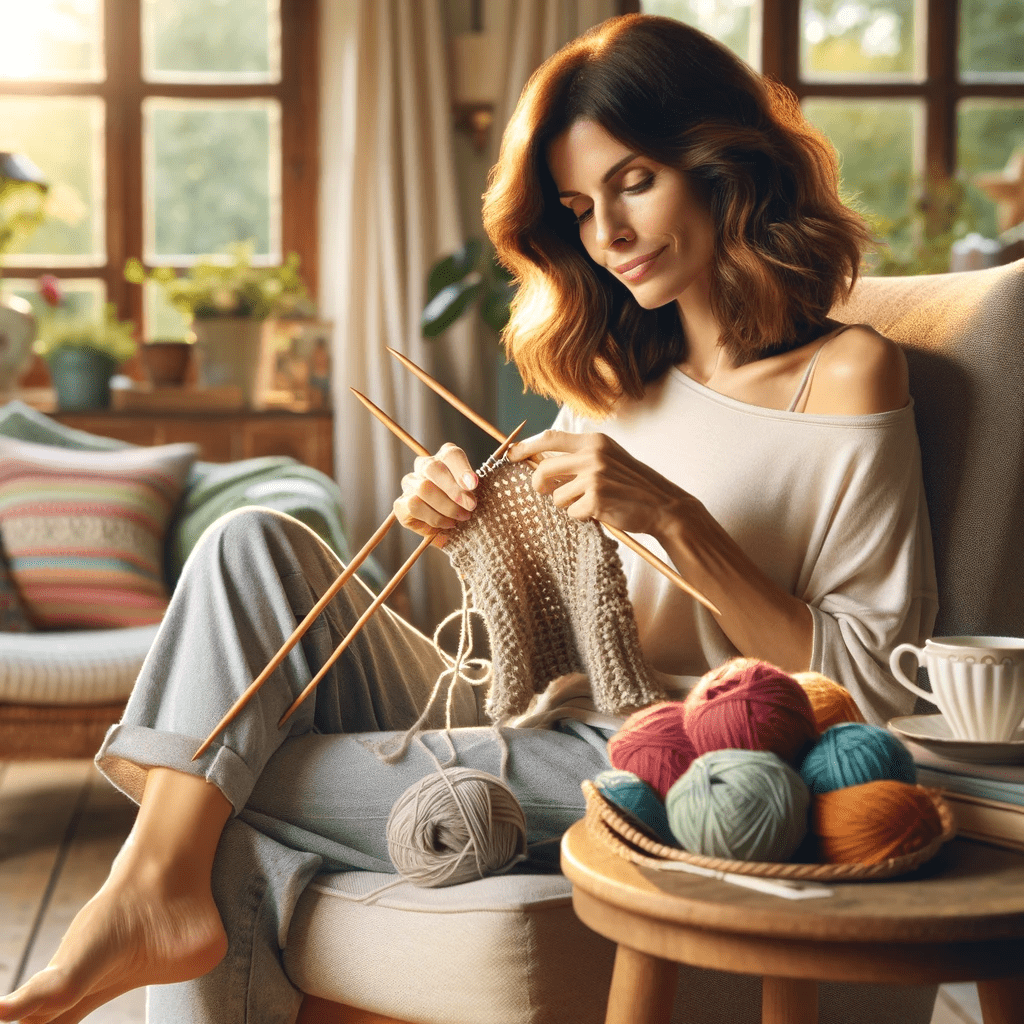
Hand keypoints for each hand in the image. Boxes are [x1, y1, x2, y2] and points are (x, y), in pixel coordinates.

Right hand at [394, 442, 478, 547]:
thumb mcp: (474, 495)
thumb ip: (472, 486)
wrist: (453, 528)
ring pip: (422, 488)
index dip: (462, 468)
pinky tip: (447, 524)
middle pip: (433, 468)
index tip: (473, 484)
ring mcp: (410, 484)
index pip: (451, 454)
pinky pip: (414, 506)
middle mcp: (425, 466)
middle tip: (471, 506)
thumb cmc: (465, 507)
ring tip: (461, 517)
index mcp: (445, 458)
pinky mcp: (401, 504)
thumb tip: (471, 482)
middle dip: (454, 489)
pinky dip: (434, 518)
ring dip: (446, 506)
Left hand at [508, 430, 693, 539]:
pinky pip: (572, 513)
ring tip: (589, 503)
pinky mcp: (596, 500)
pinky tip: (600, 512)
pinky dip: (582, 517)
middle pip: (543, 470)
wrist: (663, 504)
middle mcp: (593, 455)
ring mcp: (594, 477)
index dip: (526, 446)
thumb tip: (541, 462)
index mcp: (594, 441)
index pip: (550, 438)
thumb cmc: (632, 484)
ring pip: (556, 496)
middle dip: (538, 485)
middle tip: (544, 492)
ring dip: (567, 505)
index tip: (511, 454)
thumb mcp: (608, 458)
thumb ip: (580, 457)